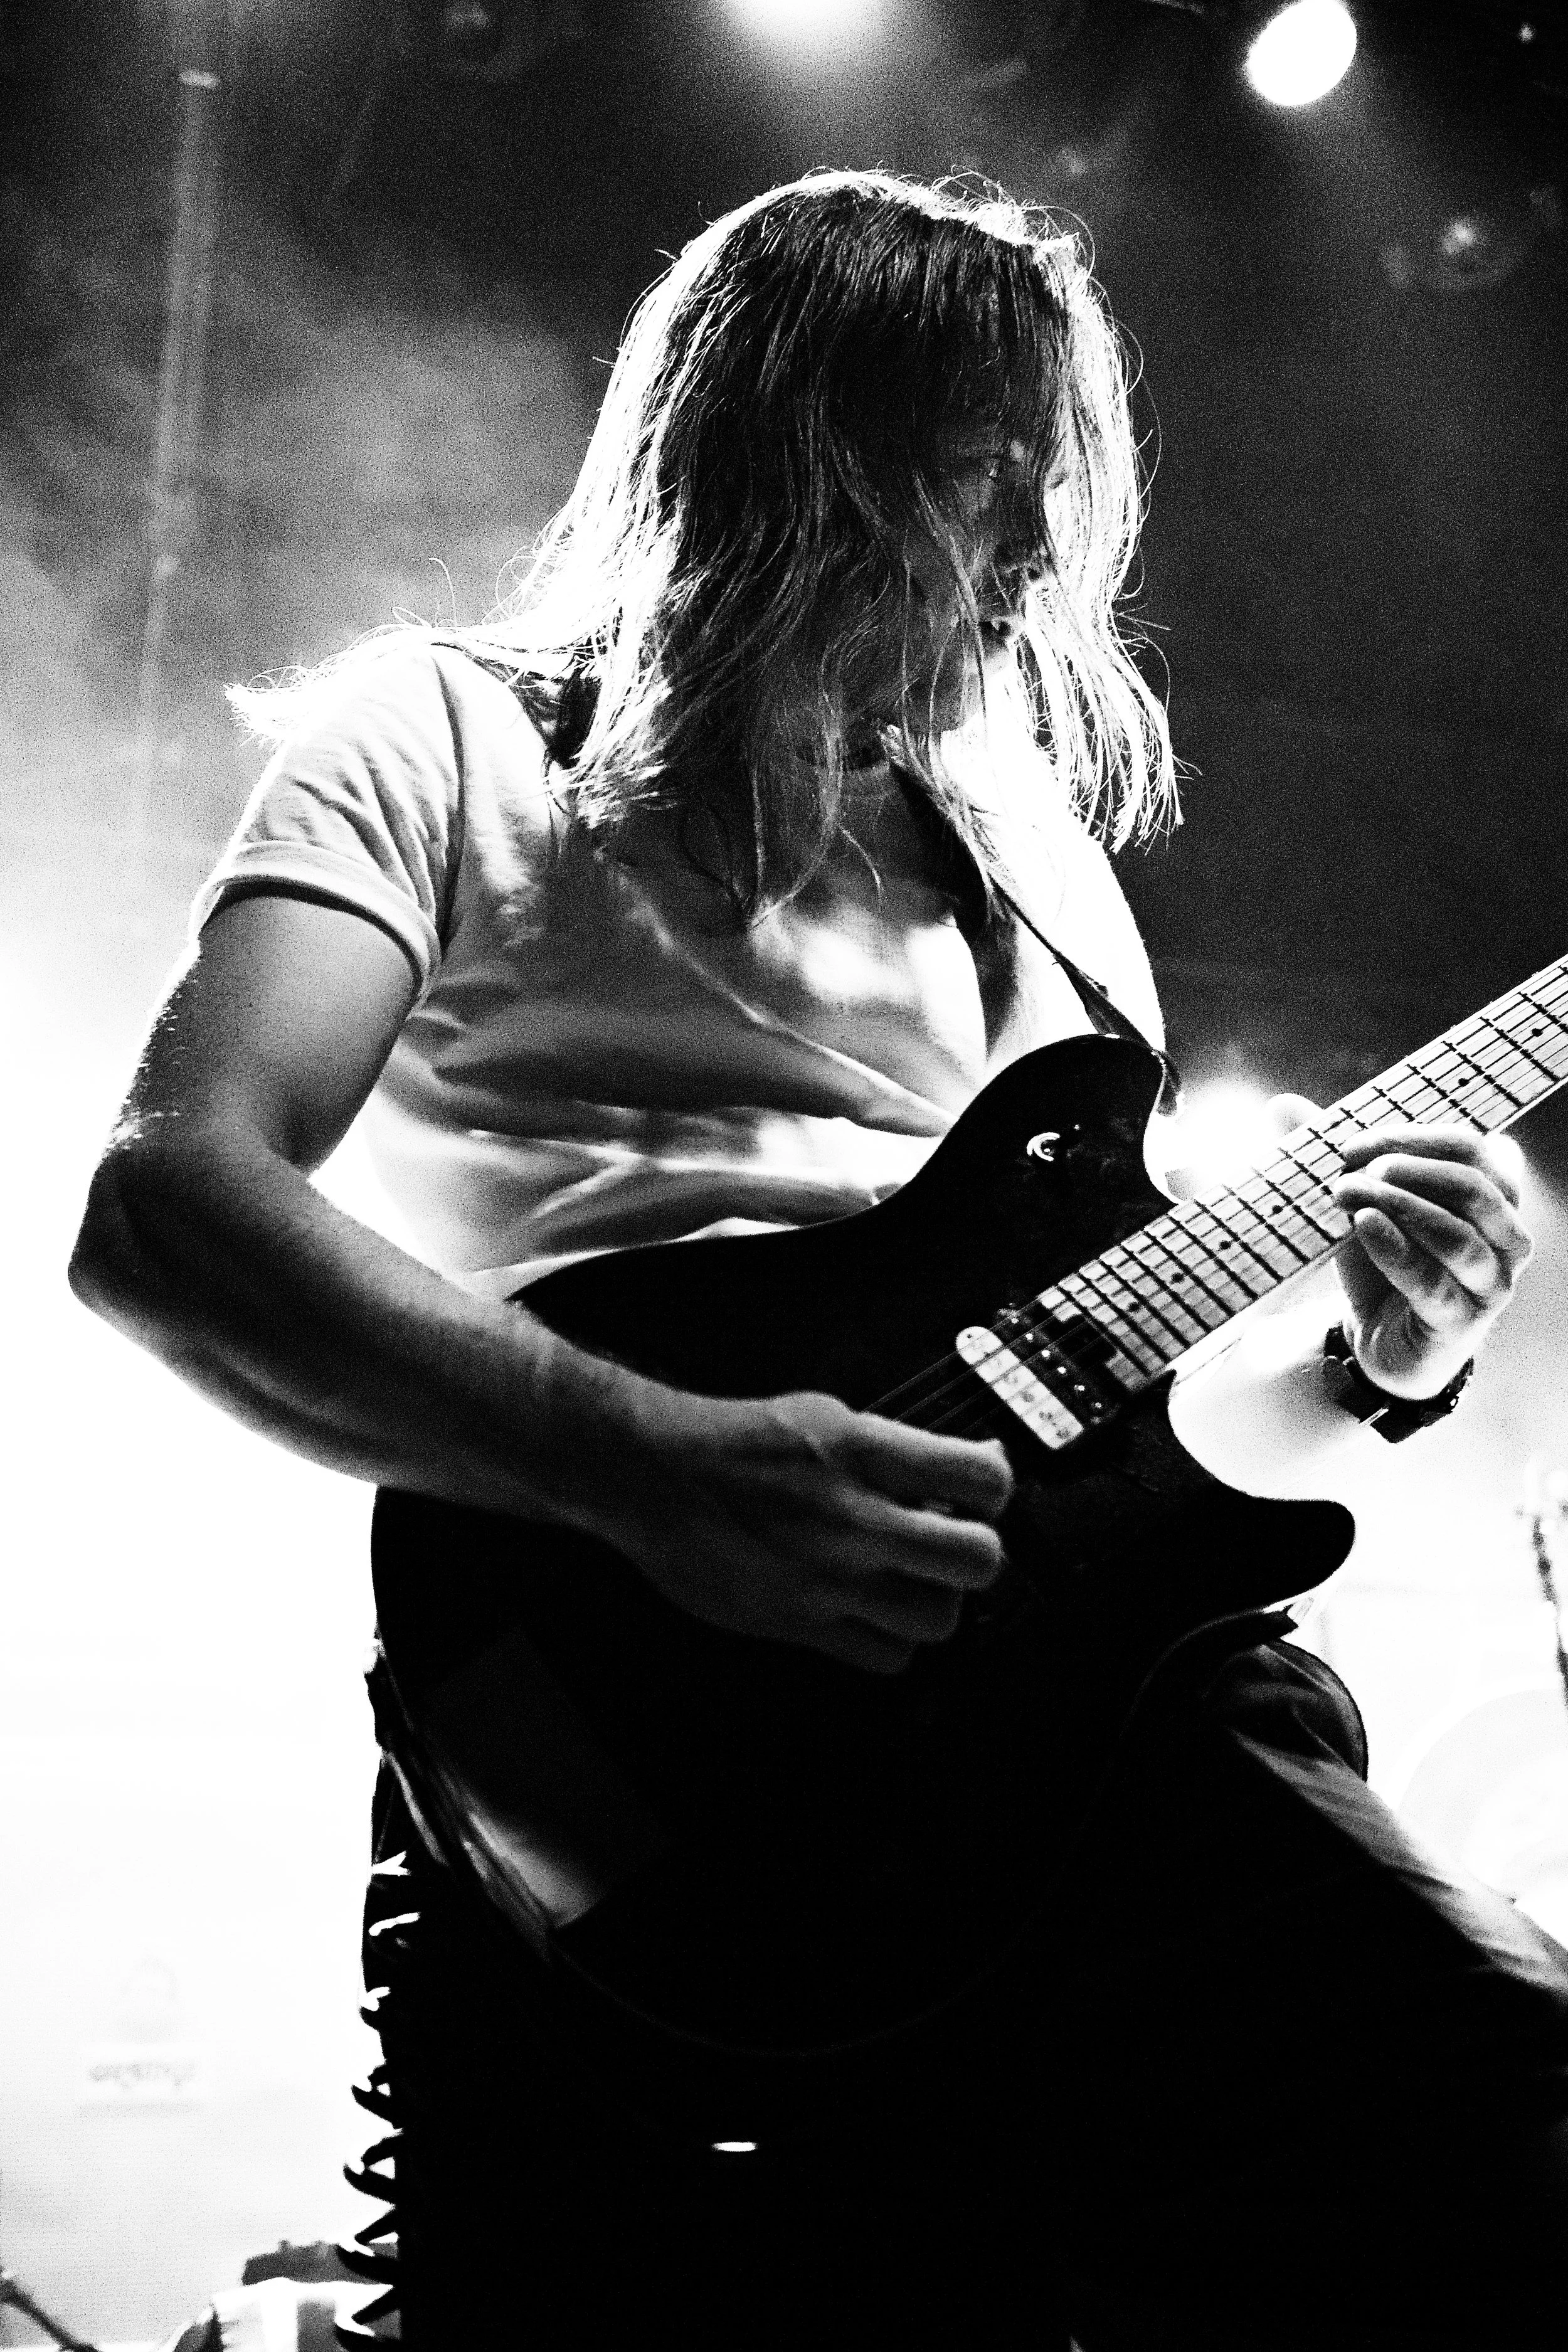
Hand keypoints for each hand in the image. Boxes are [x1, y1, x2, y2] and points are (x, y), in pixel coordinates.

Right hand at [584, 1381, 1013, 1675]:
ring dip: (936, 1601)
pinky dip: (892, 1641)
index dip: (996, 1486)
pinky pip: (887, 1658)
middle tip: (952, 1545)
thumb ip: (896, 1448)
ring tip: (910, 1581)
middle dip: (977, 1553)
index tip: (979, 1491)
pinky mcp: (801, 1623)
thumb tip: (972, 1467)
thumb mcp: (825, 1415)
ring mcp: (829, 1578)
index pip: (982, 1477)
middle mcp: (854, 1518)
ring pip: (940, 1619)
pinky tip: (873, 1612)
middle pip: (978, 1560)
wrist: (654, 1476)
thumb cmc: (736, 1442)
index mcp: (863, 1452)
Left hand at [1326, 1125, 1531, 1398]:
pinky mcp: (1461, 1322)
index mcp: (1492, 1195)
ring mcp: (1490, 1282)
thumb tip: (1282, 1105)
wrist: (1380, 1340)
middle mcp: (1504, 1236)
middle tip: (1351, 1170)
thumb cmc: (1384, 1264)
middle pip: (1472, 1184)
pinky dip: (1396, 1249)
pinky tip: (1365, 1225)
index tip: (1349, 1145)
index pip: (1467, 1147)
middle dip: (1407, 1169)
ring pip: (1457, 1235)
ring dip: (1398, 1206)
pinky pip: (1433, 1282)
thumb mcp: (1361, 1205)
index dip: (1410, 1137)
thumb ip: (1335, 1158)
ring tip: (1346, 1193)